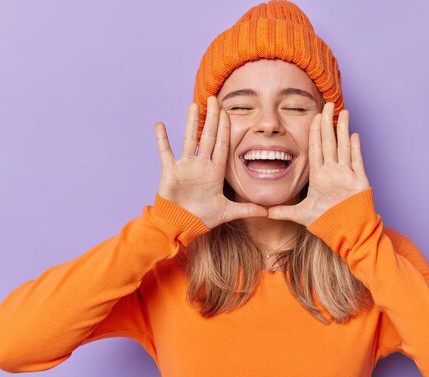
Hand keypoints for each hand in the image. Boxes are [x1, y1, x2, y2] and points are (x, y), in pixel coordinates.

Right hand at [155, 96, 267, 228]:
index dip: (225, 129)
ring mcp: (185, 167)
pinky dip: (162, 139)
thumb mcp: (227, 212)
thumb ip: (246, 209)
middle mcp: (201, 165)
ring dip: (191, 122)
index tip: (228, 112)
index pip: (222, 145)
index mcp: (215, 172)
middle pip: (208, 136)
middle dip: (212, 118)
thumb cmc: (202, 218)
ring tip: (194, 105)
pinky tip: (160, 125)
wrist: (181, 225)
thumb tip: (268, 212)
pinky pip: (166, 152)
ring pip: (189, 139)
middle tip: (215, 99)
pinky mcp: (171, 172)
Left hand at [268, 102, 369, 225]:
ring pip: (343, 147)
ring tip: (342, 112)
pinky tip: (354, 134)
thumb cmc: (326, 222)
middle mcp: (332, 172)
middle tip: (327, 105)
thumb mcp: (301, 214)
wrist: (345, 231)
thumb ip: (284, 211)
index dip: (315, 133)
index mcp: (319, 176)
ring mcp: (346, 175)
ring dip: (343, 130)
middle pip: (330, 142)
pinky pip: (356, 161)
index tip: (313, 117)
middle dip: (328, 123)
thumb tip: (265, 213)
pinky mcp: (358, 181)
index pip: (316, 149)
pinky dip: (355, 148)